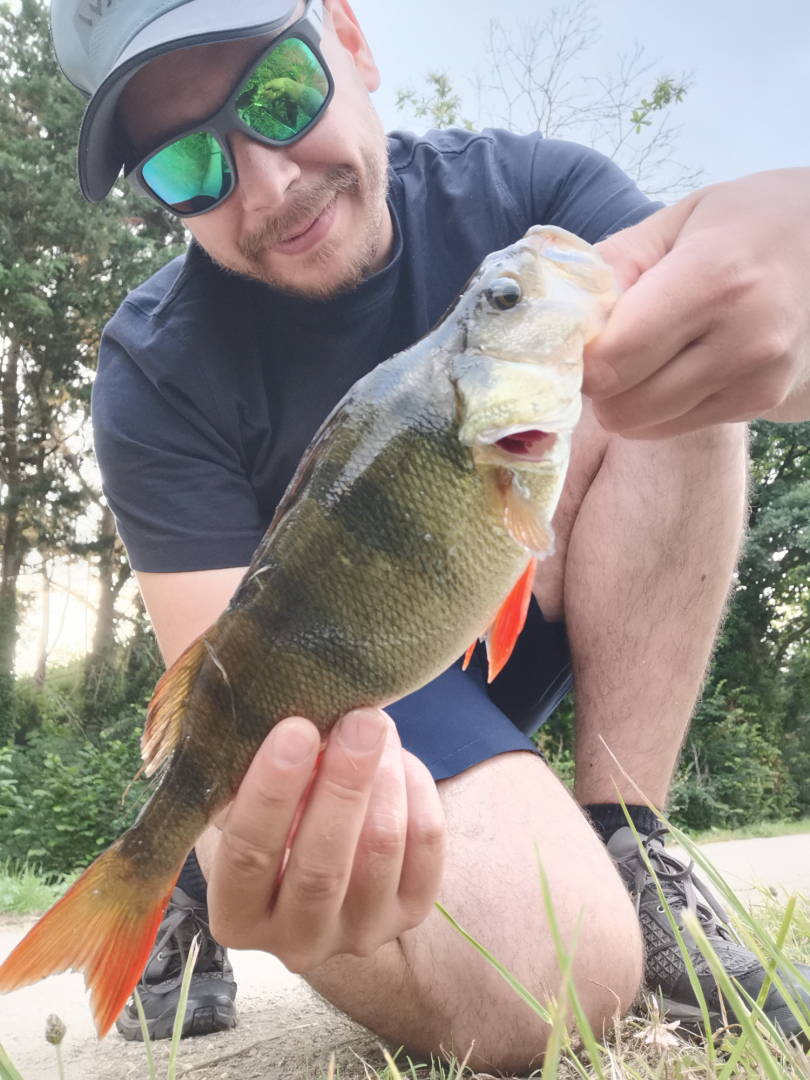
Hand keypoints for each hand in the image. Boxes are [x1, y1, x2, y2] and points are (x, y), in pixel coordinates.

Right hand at [206, 709, 445, 972]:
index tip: (295, 729)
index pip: (248, 859)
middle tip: (358, 720)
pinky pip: (425, 848)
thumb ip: (251, 774)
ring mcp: (358, 933)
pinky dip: (417, 793)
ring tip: (375, 724)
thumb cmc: (270, 820)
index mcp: (237, 916)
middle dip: (343, 783)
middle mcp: (296, 941)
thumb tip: (290, 714)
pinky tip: (398, 759)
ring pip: (381, 850)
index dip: (271, 793)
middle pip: (322, 866)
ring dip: (384, 777)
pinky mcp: (408, 914)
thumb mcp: (242, 804)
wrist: (318, 858)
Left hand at [586, 169, 809, 437]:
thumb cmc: (748, 224)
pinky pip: (672, 427)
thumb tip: (562, 311)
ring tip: (648, 353)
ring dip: (624, 399)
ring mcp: (755, 380)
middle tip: (609, 345)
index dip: (580, 355)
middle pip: (620, 405)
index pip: (612, 359)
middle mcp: (741, 340)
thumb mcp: (679, 219)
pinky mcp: (760, 404)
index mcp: (713, 280)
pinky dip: (657, 406)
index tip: (581, 334)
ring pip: (641, 425)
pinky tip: (680, 364)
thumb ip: (614, 264)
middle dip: (598, 382)